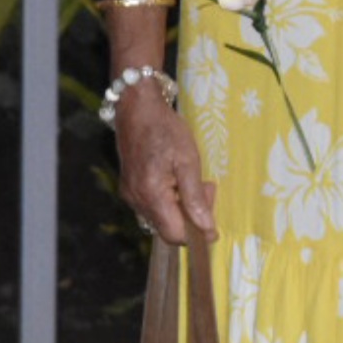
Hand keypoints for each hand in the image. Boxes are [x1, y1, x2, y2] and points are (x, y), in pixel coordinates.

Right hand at [112, 84, 216, 243]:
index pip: (175, 235)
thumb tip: (206, 229)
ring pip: (161, 219)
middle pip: (168, 229)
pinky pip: (152, 207)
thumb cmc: (166, 130)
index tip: (213, 221)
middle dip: (191, 218)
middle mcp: (136, 200)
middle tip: (206, 187)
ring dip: (181, 209)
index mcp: (151, 195)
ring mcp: (130, 194)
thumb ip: (195, 197)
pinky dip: (169, 201)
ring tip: (192, 181)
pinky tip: (176, 180)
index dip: (197, 234)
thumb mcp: (188, 160)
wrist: (136, 107)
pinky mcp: (128, 187)